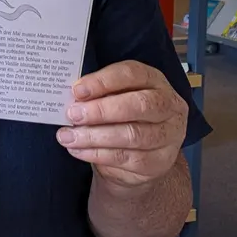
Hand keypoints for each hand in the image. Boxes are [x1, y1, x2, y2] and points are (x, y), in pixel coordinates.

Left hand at [58, 61, 186, 187]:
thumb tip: (73, 99)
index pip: (133, 74)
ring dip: (94, 136)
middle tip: (73, 115)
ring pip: (132, 135)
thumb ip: (97, 95)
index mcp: (155, 81)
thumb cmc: (120, 117)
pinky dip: (97, 154)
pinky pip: (126, 158)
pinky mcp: (159, 161)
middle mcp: (169, 106)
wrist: (136, 156)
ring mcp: (169, 136)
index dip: (103, 81)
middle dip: (101, 110)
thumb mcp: (111, 98)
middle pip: (139, 105)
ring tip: (67, 136)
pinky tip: (78, 150)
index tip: (77, 90)